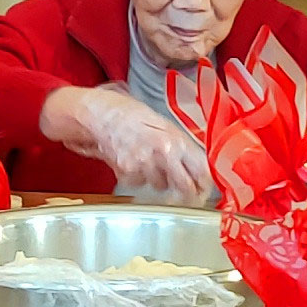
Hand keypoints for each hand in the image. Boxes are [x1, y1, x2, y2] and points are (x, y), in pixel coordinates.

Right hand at [41, 85, 211, 201]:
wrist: (100, 115)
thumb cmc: (131, 115)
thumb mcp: (163, 124)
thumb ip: (181, 144)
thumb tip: (198, 165)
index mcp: (176, 140)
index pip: (201, 170)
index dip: (205, 183)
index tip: (205, 188)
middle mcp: (163, 155)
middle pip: (185, 187)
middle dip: (187, 191)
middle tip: (187, 192)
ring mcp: (144, 167)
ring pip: (161, 186)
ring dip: (159, 179)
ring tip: (149, 161)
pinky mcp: (128, 174)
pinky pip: (140, 184)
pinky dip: (138, 177)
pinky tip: (133, 161)